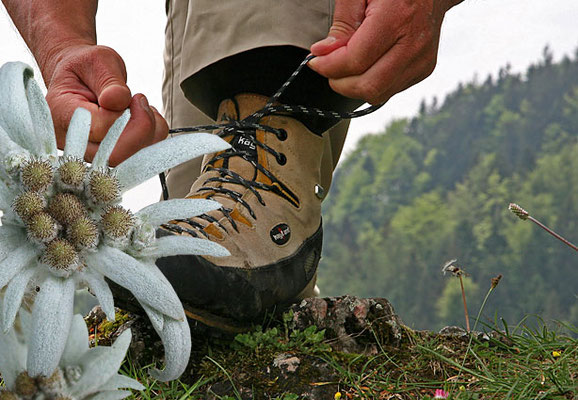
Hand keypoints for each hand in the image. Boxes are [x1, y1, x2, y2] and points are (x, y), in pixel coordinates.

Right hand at [44, 44, 167, 165]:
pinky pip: (141, 156)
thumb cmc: (87, 68)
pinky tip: (142, 117)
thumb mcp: (97, 61)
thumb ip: (108, 80)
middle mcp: (73, 142)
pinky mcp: (109, 156)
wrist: (80, 77)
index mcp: (61, 114)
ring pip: (131, 159)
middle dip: (141, 128)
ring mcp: (91, 154)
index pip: (99, 129)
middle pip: (115, 155)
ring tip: (139, 106)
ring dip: (150, 131)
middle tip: (140, 101)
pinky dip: (153, 135)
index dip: (123, 116)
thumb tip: (118, 99)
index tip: (130, 96)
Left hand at [309, 0, 461, 104]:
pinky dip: (371, 83)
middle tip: (328, 68)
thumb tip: (323, 53)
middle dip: (340, 82)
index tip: (315, 61)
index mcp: (396, 18)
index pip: (356, 61)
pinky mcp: (424, 69)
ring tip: (346, 65)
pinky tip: (367, 64)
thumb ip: (342, 23)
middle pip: (368, 86)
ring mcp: (421, 60)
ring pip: (378, 94)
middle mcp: (413, 44)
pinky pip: (389, 90)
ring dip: (354, 86)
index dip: (329, 66)